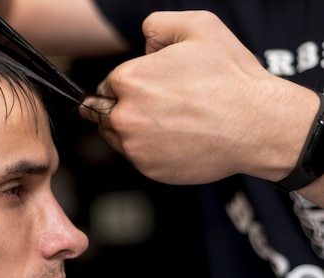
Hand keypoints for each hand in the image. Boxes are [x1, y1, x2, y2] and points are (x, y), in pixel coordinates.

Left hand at [79, 10, 319, 185]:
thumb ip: (159, 24)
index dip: (126, 85)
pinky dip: (148, 150)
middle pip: (103, 113)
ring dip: (131, 130)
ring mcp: (135, 147)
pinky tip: (175, 139)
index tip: (147, 88)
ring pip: (116, 137)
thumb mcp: (199, 27)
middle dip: (121, 108)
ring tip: (167, 122)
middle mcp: (124, 116)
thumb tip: (144, 37)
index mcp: (129, 80)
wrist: (258, 125)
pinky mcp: (148, 169)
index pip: (107, 84)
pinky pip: (136, 158)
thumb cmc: (231, 78)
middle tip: (154, 107)